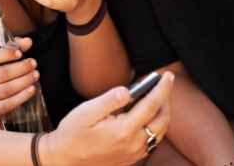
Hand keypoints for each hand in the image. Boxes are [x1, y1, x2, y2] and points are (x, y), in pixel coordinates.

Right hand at [0, 37, 38, 124]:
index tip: (20, 53)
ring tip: (35, 76)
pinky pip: (6, 104)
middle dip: (20, 68)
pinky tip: (31, 90)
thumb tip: (28, 41)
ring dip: (23, 82)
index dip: (4, 55)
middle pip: (0, 74)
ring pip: (5, 90)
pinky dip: (21, 97)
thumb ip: (13, 48)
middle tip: (33, 64)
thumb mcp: (1, 60)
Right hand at [40, 72, 174, 165]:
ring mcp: (135, 153)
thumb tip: (128, 90)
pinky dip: (155, 125)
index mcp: (124, 130)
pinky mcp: (132, 158)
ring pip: (160, 131)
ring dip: (162, 113)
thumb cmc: (73, 133)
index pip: (151, 105)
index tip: (167, 75)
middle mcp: (134, 144)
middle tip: (163, 83)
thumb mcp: (86, 112)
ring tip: (156, 97)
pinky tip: (146, 116)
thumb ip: (109, 100)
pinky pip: (152, 140)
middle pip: (162, 119)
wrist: (65, 159)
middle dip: (166, 99)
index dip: (161, 88)